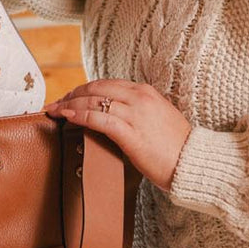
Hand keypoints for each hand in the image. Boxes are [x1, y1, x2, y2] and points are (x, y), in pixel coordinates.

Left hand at [44, 80, 191, 191]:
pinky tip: (67, 117)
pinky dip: (79, 115)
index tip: (70, 97)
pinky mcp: (129, 131)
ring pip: (93, 100)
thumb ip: (137, 113)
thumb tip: (115, 117)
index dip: (84, 89)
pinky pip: (97, 118)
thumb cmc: (176, 148)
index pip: (107, 84)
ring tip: (54, 111)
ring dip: (69, 104)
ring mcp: (134, 113)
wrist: (193, 163)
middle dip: (72, 94)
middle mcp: (139, 97)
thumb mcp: (157, 120)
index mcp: (146, 92)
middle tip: (56, 103)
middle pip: (96, 88)